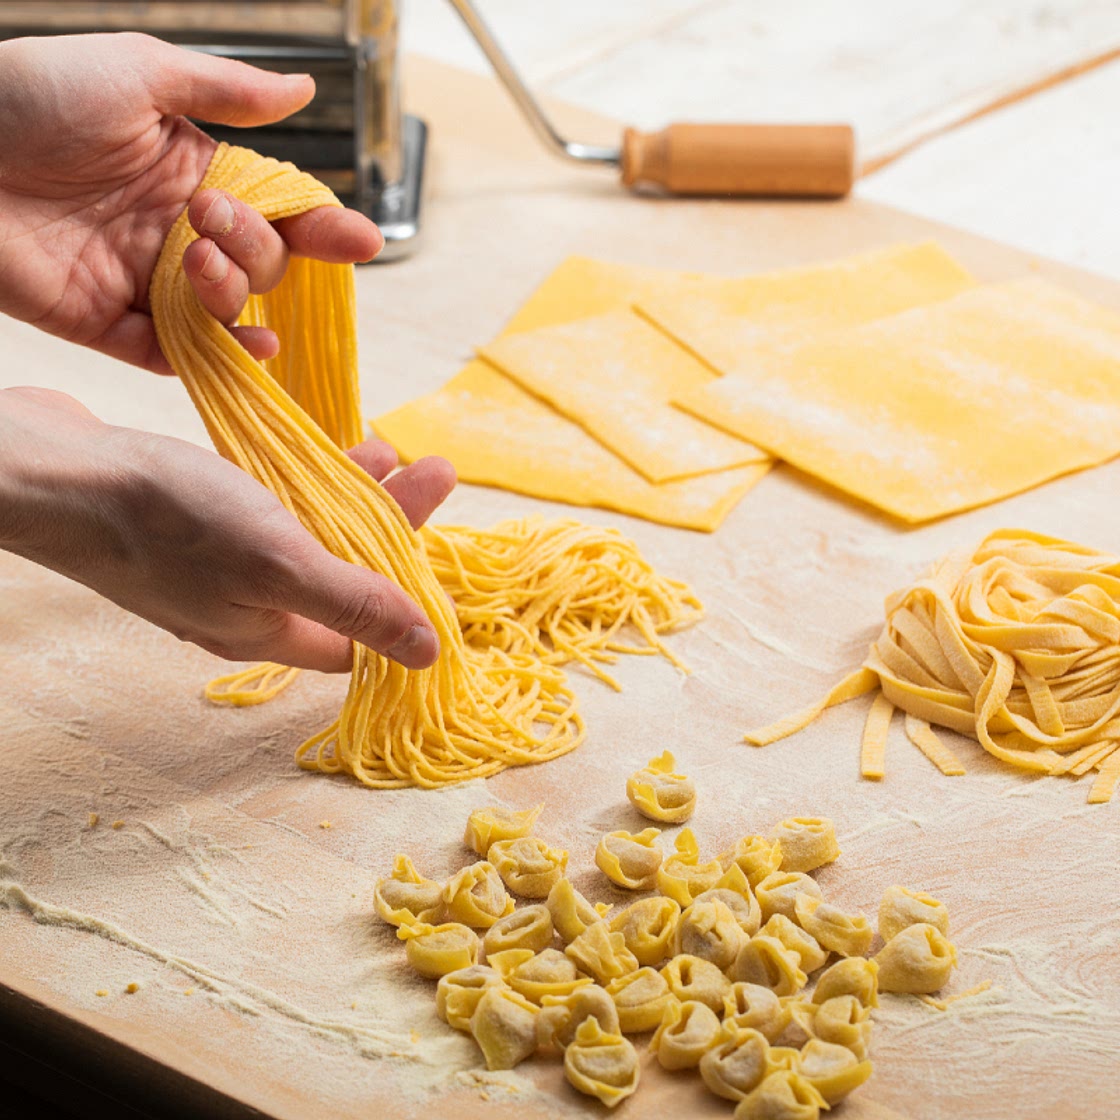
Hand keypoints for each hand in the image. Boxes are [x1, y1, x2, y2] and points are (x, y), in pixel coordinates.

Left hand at [0, 32, 381, 372]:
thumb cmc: (30, 95)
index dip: (322, 228)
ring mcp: (147, 282)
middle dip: (254, 247)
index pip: (278, 211)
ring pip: (228, 311)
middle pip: (261, 265)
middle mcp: (177, 233)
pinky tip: (252, 346)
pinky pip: (179, 354)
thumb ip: (225, 91)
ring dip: (233, 293)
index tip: (359, 240)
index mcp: (192, 174)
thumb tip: (306, 87)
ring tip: (197, 260)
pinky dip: (220, 357)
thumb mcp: (137, 72)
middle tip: (207, 214)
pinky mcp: (111, 325)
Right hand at [0, 387, 455, 670]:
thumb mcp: (278, 562)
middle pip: (342, 575)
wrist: (51, 470)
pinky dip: (306, 479)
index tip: (447, 561)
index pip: (358, 639)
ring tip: (398, 450)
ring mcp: (217, 560)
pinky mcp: (195, 517)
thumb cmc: (162, 519)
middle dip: (395, 527)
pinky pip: (271, 505)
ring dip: (356, 495)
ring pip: (308, 534)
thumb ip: (354, 604)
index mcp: (267, 630)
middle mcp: (245, 604)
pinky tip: (330, 446)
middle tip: (437, 473)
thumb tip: (425, 655)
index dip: (406, 608)